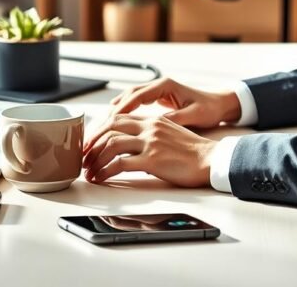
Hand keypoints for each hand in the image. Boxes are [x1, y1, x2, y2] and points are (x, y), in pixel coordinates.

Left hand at [82, 113, 216, 186]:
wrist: (211, 160)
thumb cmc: (193, 151)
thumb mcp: (169, 132)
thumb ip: (150, 132)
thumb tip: (131, 142)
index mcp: (152, 119)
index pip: (118, 119)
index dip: (100, 130)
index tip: (91, 143)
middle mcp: (149, 127)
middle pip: (110, 128)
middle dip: (92, 143)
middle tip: (84, 157)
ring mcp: (150, 142)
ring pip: (111, 145)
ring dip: (95, 159)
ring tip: (90, 171)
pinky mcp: (153, 160)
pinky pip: (120, 164)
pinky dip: (106, 171)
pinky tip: (101, 177)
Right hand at [108, 77, 240, 129]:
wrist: (220, 104)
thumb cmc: (210, 109)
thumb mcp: (193, 116)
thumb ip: (174, 119)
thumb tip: (154, 126)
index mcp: (166, 86)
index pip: (137, 96)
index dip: (122, 109)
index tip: (110, 121)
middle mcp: (159, 85)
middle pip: (129, 94)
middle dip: (114, 109)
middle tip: (101, 125)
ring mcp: (158, 90)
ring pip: (130, 97)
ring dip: (117, 109)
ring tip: (104, 124)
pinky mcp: (159, 97)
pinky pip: (136, 101)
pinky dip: (125, 109)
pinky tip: (115, 119)